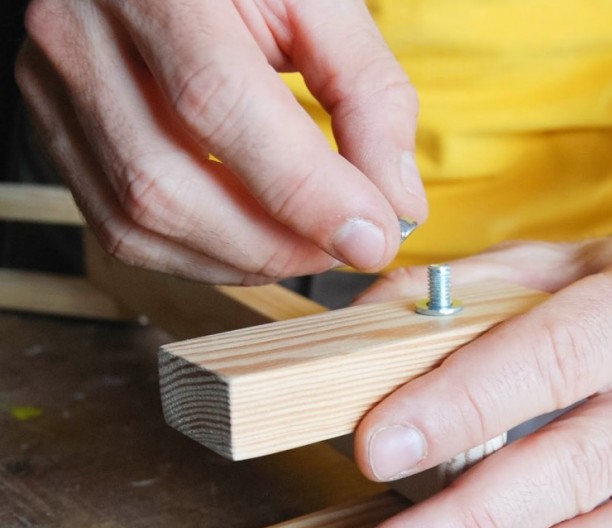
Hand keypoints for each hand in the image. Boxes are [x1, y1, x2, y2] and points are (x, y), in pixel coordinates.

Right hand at [16, 0, 426, 282]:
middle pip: (166, 184)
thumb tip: (396, 206)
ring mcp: (55, 90)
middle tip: (347, 246)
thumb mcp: (319, 2)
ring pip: (139, 222)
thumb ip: (368, 96)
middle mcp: (79, 34)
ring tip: (308, 246)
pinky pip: (123, 231)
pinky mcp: (59, 133)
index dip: (304, 190)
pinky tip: (254, 244)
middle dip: (275, 242)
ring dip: (241, 259)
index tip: (374, 238)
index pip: (219, 103)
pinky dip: (202, 257)